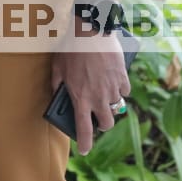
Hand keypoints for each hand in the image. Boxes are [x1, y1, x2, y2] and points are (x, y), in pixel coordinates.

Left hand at [50, 24, 129, 153]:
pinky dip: (120, 89)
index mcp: (80, 98)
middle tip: (98, 116)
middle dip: (103, 124)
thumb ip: (57, 85)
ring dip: (111, 105)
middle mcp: (98, 98)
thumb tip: (57, 96)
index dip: (85, 143)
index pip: (84, 129)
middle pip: (107, 124)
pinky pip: (124, 90)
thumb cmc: (70, 48)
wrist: (90, 30)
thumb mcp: (57, 68)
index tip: (84, 150)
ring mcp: (112, 88)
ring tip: (104, 93)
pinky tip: (113, 80)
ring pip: (117, 108)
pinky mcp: (123, 77)